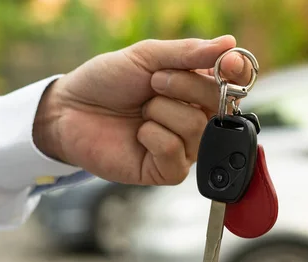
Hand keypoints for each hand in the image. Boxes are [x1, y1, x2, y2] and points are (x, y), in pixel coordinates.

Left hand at [33, 35, 251, 184]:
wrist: (70, 110)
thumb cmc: (107, 81)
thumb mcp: (147, 56)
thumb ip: (189, 53)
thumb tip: (230, 45)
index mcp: (198, 89)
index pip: (236, 82)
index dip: (237, 73)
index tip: (228, 64)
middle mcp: (198, 118)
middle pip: (219, 103)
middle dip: (183, 85)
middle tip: (153, 82)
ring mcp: (186, 147)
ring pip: (196, 127)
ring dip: (161, 111)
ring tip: (142, 111)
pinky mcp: (168, 170)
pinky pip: (175, 151)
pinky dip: (153, 136)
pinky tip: (139, 134)